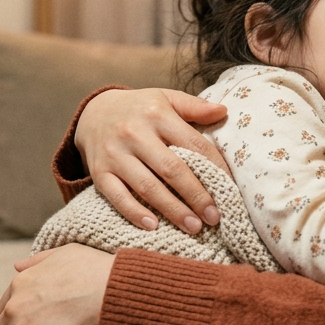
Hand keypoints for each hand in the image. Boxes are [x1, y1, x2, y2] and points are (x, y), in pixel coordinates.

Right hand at [75, 88, 228, 233]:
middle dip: (196, 196)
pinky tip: (153, 226)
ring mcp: (115, 154)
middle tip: (214, 217)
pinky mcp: (98, 172)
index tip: (230, 187)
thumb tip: (223, 112)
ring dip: (172, 210)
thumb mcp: (165, 98)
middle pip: (172, 169)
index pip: (193, 143)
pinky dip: (134, 213)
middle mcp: (134, 133)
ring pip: (147, 187)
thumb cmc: (140, 109)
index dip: (215, 167)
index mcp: (157, 114)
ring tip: (194, 227)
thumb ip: (194, 106)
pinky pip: (117, 196)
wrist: (93, 112)